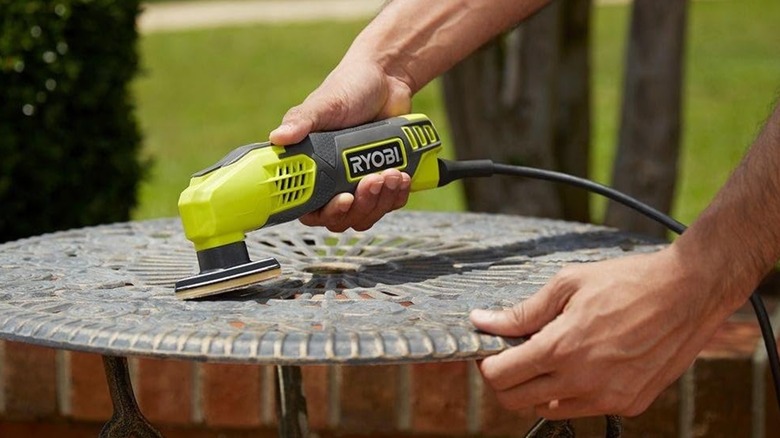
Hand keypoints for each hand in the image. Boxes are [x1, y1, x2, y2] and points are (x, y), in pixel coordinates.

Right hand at [269, 60, 413, 230]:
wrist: (387, 81)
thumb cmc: (348, 90)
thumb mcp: (324, 105)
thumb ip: (301, 122)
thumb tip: (277, 138)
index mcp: (311, 169)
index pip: (309, 209)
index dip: (324, 213)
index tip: (341, 200)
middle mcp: (331, 182)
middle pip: (341, 219)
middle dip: (359, 206)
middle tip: (370, 181)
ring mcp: (358, 184)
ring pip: (366, 215)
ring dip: (380, 200)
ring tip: (391, 172)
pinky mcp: (384, 183)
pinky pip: (389, 204)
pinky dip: (397, 195)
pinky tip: (401, 175)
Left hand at [470, 247, 736, 419]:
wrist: (688, 293)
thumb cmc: (627, 282)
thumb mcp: (567, 284)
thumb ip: (522, 311)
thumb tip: (483, 321)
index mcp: (561, 348)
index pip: (500, 376)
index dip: (487, 364)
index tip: (491, 351)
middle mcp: (581, 381)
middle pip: (515, 401)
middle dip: (505, 380)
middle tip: (513, 356)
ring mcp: (607, 398)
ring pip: (548, 410)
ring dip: (537, 389)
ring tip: (550, 357)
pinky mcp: (629, 404)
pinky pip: (583, 409)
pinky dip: (571, 393)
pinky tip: (582, 364)